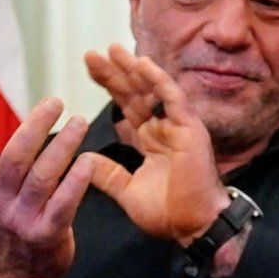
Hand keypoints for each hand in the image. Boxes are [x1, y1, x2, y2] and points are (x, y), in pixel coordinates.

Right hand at [0, 87, 99, 277]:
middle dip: (35, 127)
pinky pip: (63, 205)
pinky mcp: (47, 235)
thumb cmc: (3, 219)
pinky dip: (76, 182)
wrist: (16, 276)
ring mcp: (22, 220)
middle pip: (15, 159)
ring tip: (80, 122)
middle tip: (55, 101)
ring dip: (63, 147)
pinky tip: (89, 161)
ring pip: (42, 177)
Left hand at [76, 47, 228, 244]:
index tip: (89, 67)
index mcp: (149, 140)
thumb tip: (85, 159)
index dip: (109, 85)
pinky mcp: (191, 129)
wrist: (193, 227)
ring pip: (153, 90)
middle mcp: (162, 129)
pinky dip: (159, 81)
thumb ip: (108, 174)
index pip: (126, 106)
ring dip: (133, 69)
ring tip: (113, 50)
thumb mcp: (127, 192)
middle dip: (114, 73)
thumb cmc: (168, 213)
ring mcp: (177, 127)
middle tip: (92, 53)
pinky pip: (174, 99)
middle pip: (135, 93)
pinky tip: (142, 65)